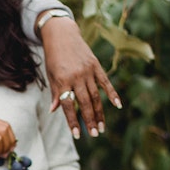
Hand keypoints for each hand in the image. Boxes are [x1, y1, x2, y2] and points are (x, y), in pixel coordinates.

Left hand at [41, 15, 121, 138]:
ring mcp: (88, 71)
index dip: (73, 121)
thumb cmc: (54, 58)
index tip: (77, 134)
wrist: (62, 35)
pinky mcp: (96, 66)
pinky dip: (112, 93)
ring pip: (96, 96)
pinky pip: (105, 82)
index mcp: (62, 80)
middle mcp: (76, 77)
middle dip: (90, 120)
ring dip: (99, 112)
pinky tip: (118, 105)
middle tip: (95, 134)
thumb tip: (54, 110)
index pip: (68, 105)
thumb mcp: (51, 75)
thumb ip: (55, 92)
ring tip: (102, 127)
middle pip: (85, 103)